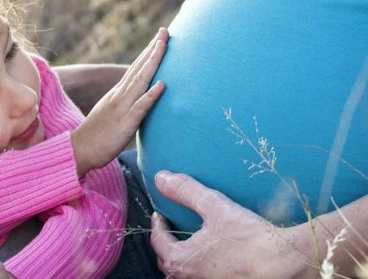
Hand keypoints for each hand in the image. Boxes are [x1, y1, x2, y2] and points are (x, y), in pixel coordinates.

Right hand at [71, 28, 167, 176]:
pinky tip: (162, 85)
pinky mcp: (124, 124)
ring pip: (140, 81)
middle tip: (165, 30)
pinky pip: (140, 108)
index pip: (135, 69)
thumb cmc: (96, 136)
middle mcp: (119, 96)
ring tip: (164, 46)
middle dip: (153, 49)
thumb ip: (124, 103)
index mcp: (118, 94)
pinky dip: (151, 95)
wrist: (78, 150)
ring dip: (153, 62)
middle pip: (139, 68)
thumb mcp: (112, 113)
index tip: (160, 37)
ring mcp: (122, 108)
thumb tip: (138, 99)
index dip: (148, 52)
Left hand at [150, 170, 315, 278]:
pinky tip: (215, 255)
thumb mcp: (215, 206)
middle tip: (172, 227)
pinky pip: (203, 277)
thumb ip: (185, 190)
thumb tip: (161, 177)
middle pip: (168, 261)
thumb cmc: (251, 238)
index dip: (158, 225)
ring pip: (185, 273)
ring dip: (184, 257)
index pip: (158, 241)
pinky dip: (201, 266)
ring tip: (191, 241)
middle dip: (167, 243)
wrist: (288, 263)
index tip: (161, 213)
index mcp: (180, 261)